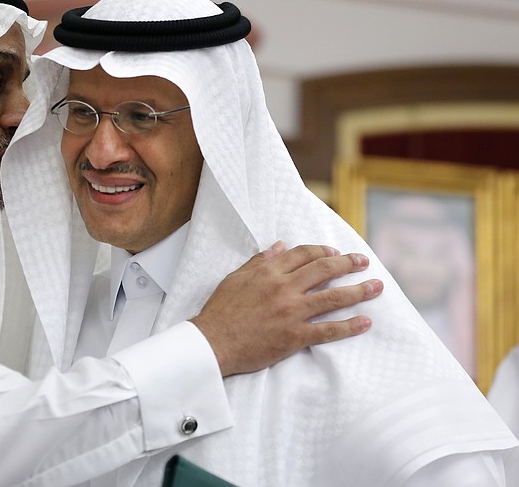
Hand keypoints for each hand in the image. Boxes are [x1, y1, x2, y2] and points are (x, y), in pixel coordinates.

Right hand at [190, 242, 381, 376]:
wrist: (212, 342)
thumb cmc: (220, 311)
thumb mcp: (235, 278)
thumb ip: (259, 261)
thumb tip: (279, 246)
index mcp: (268, 272)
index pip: (303, 254)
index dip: (323, 251)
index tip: (336, 252)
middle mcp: (283, 288)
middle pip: (324, 270)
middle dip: (348, 264)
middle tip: (363, 261)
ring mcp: (290, 312)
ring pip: (332, 298)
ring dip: (358, 291)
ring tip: (376, 287)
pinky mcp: (293, 337)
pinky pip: (327, 330)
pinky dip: (349, 326)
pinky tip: (365, 322)